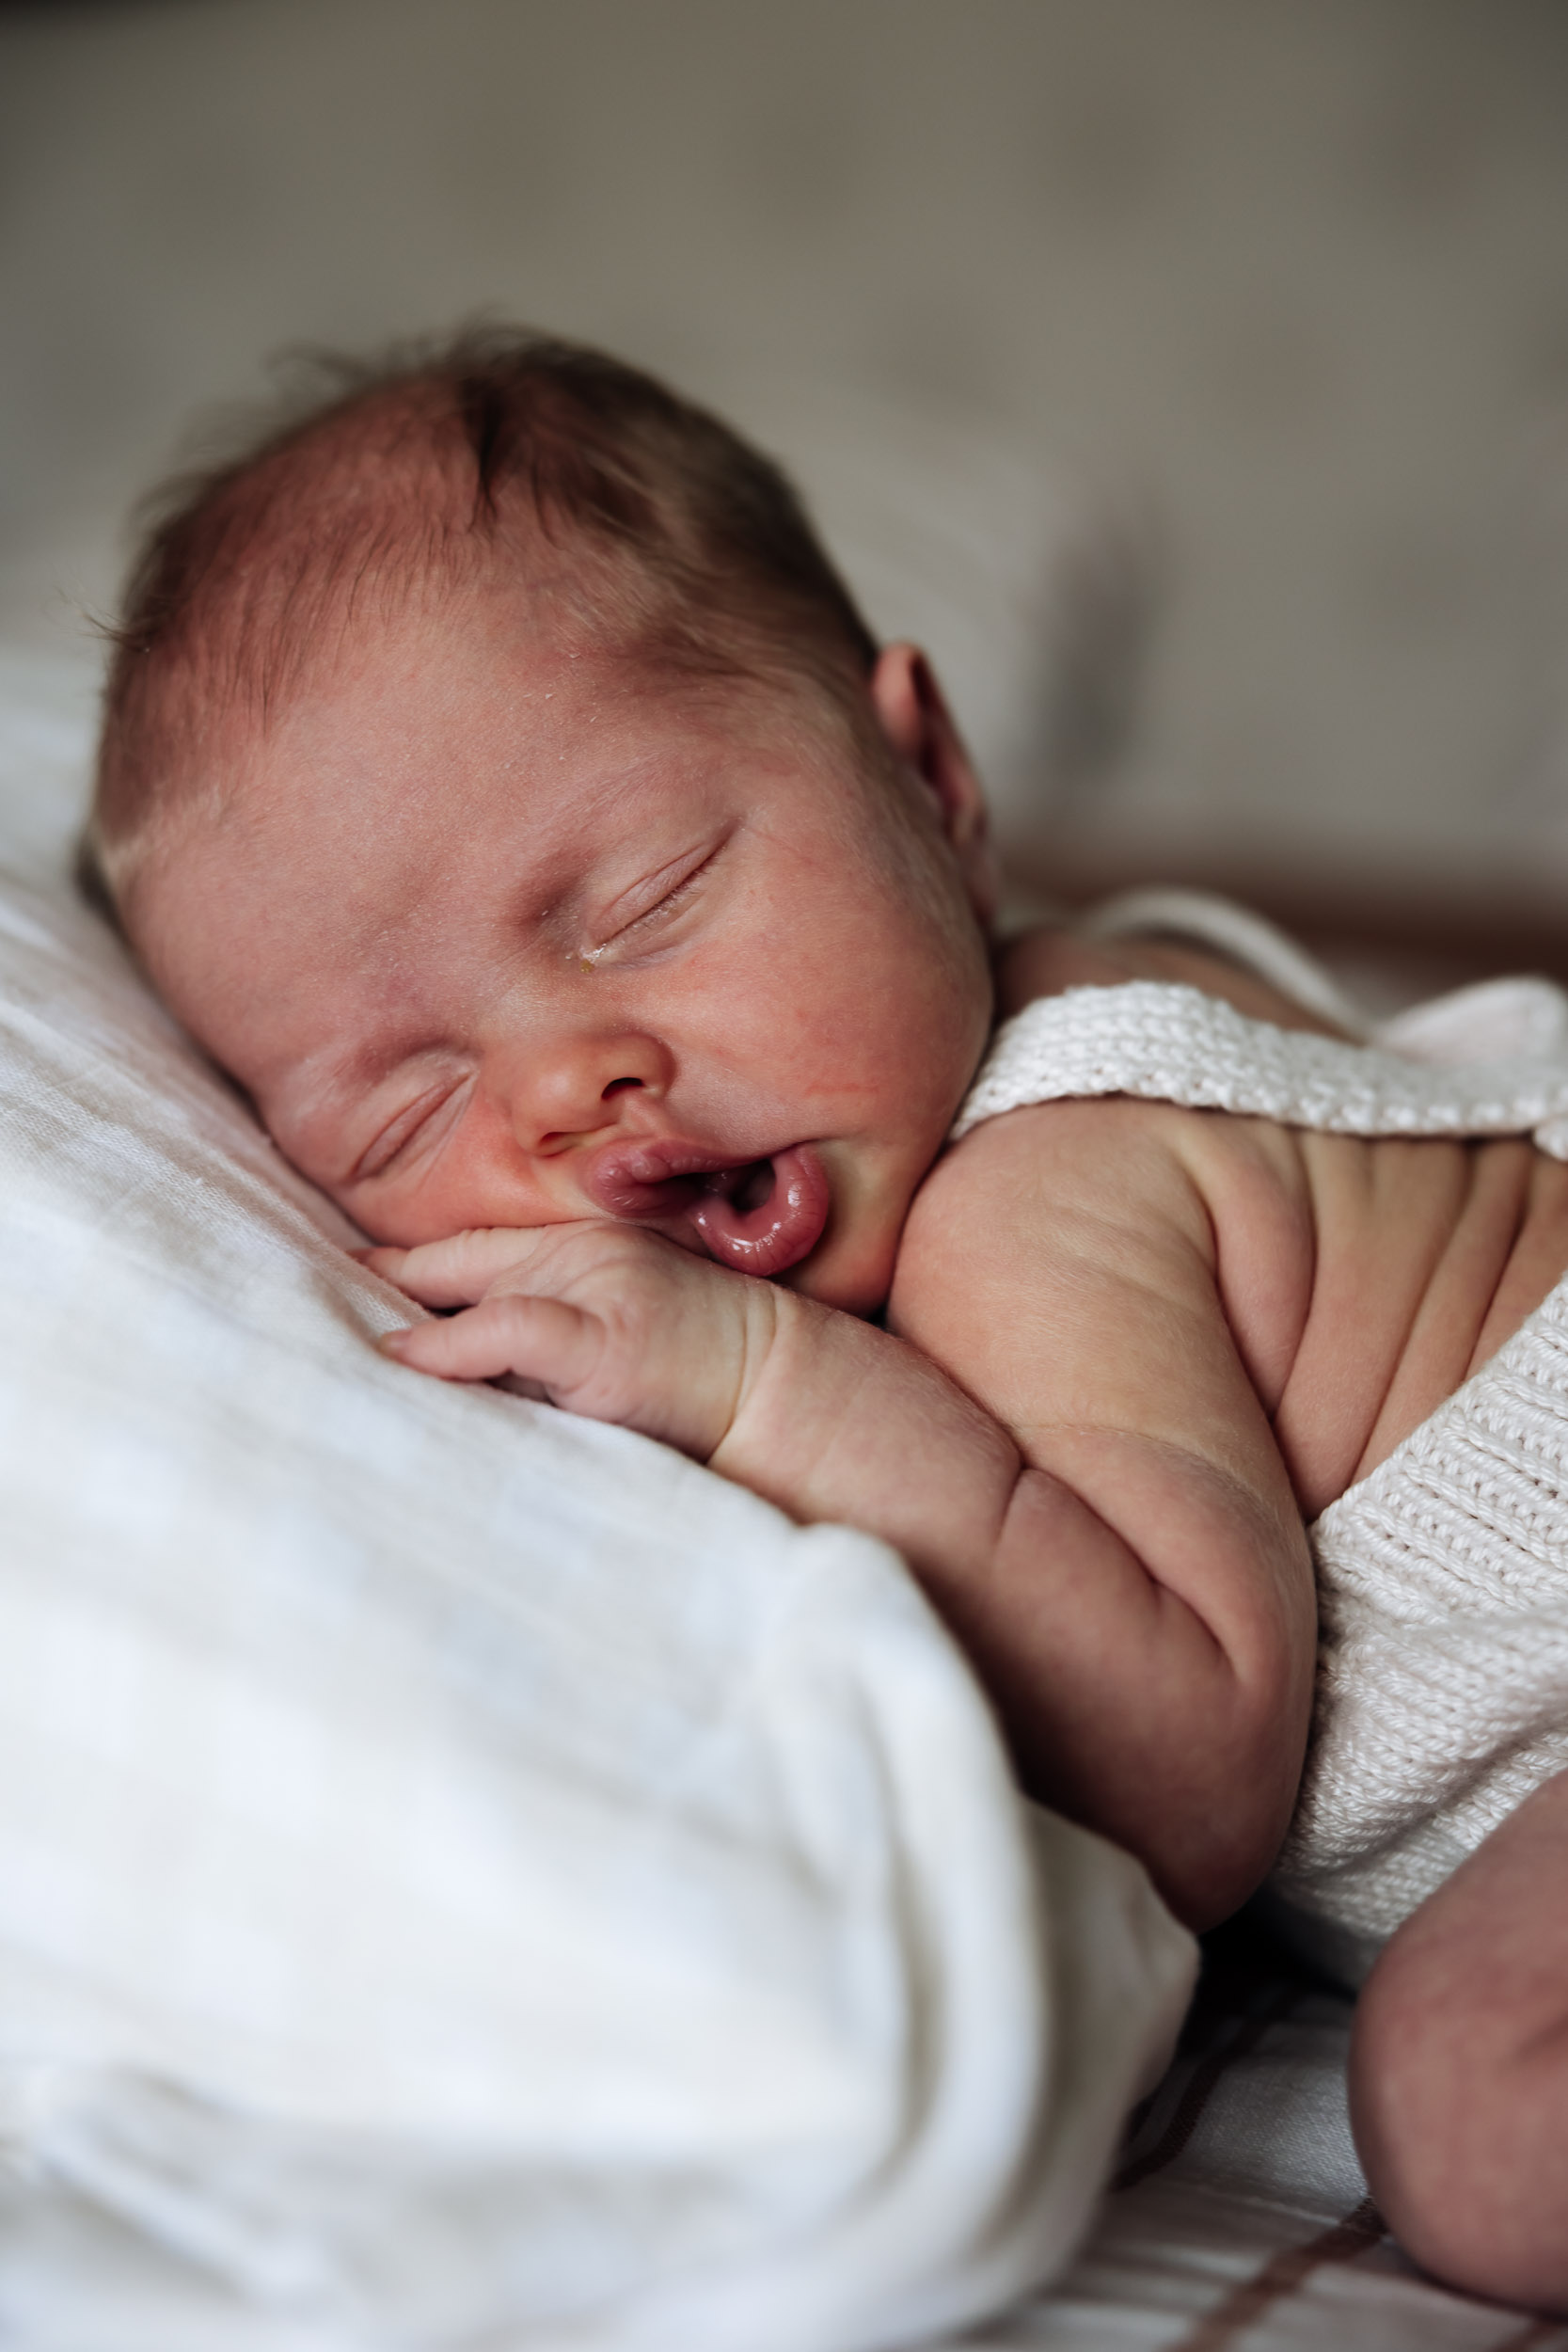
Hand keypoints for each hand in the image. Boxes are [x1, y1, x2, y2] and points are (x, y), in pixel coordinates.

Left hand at [362, 1221, 781, 1460]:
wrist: (784, 1392)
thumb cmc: (703, 1374)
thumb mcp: (619, 1333)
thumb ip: (543, 1334)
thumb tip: (446, 1359)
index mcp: (585, 1249)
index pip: (474, 1249)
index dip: (400, 1263)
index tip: (337, 1276)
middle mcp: (586, 1257)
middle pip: (462, 1261)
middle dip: (385, 1279)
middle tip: (299, 1302)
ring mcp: (597, 1295)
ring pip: (477, 1289)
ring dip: (406, 1321)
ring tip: (339, 1347)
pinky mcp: (607, 1344)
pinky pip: (511, 1328)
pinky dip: (452, 1343)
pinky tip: (407, 1357)